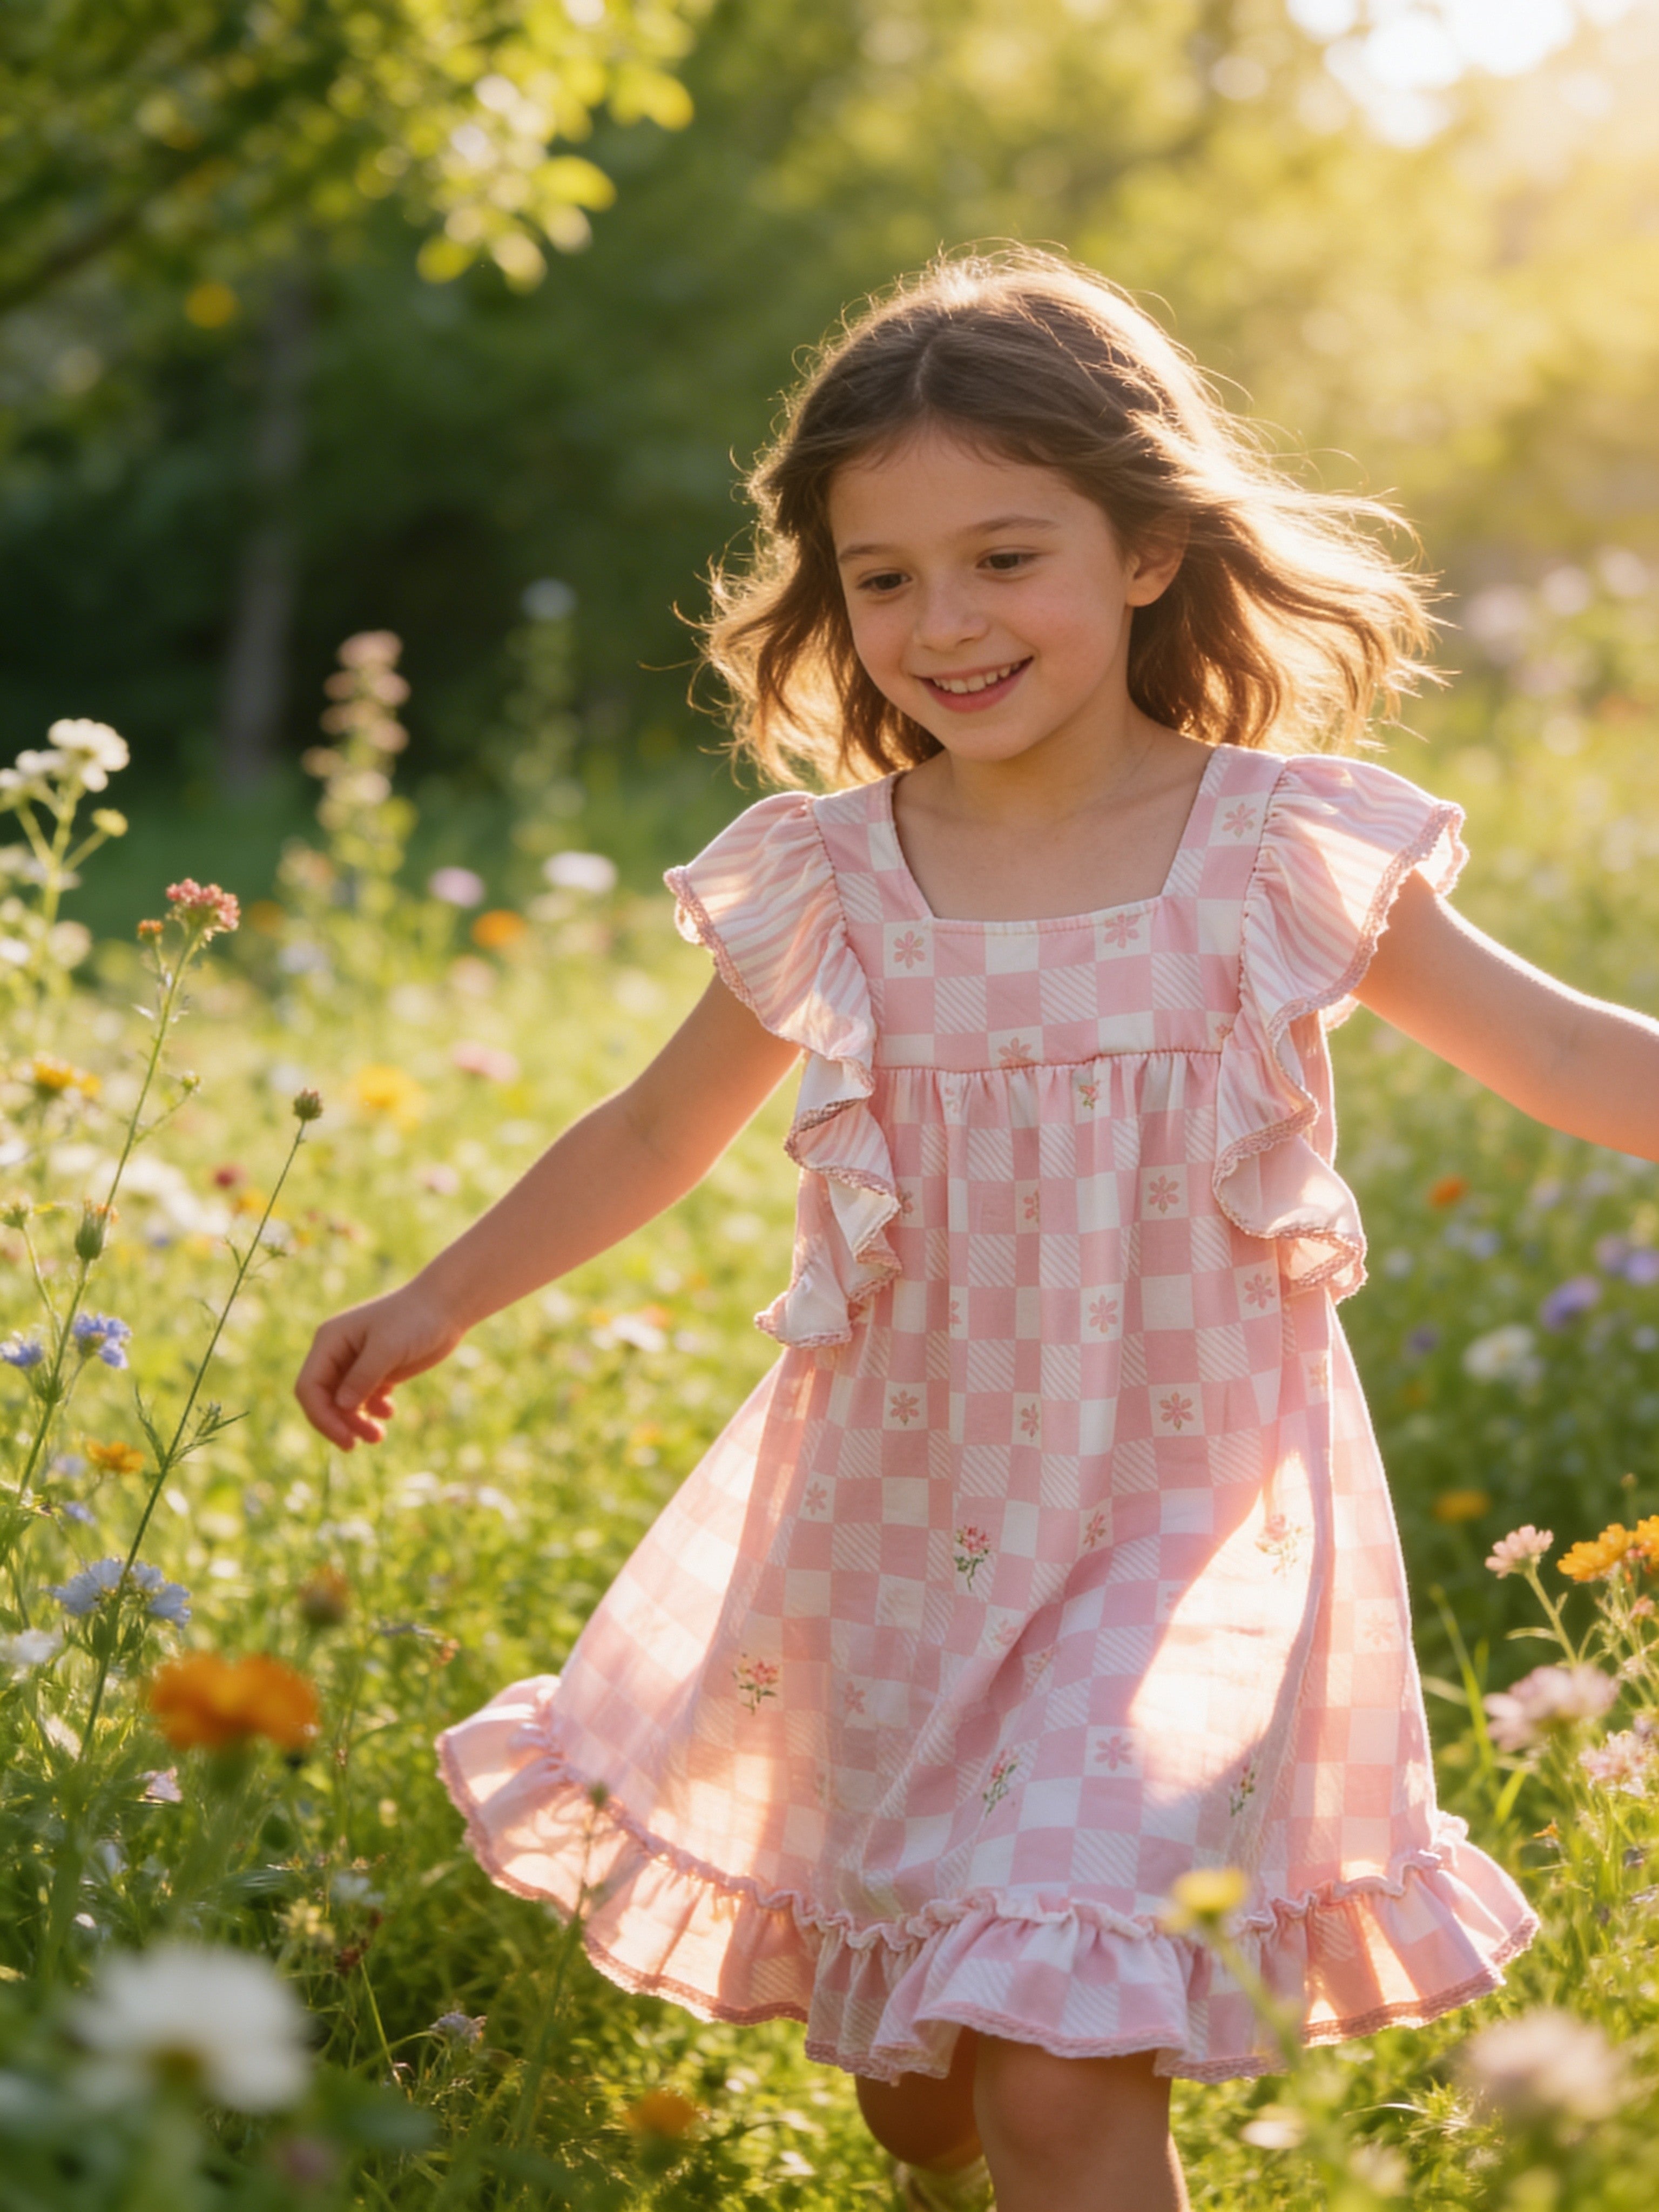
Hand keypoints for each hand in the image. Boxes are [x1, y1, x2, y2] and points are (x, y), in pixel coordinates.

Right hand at [294, 1282, 464, 1449]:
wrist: (445, 1307)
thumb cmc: (415, 1319)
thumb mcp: (387, 1348)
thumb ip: (362, 1378)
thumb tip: (341, 1407)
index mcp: (330, 1341)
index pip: (309, 1387)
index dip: (321, 1416)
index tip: (344, 1438)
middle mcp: (337, 1353)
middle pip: (324, 1399)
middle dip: (338, 1423)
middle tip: (358, 1444)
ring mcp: (356, 1363)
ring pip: (344, 1404)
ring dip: (356, 1423)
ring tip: (377, 1437)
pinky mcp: (377, 1371)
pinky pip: (364, 1400)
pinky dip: (372, 1412)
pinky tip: (389, 1411)